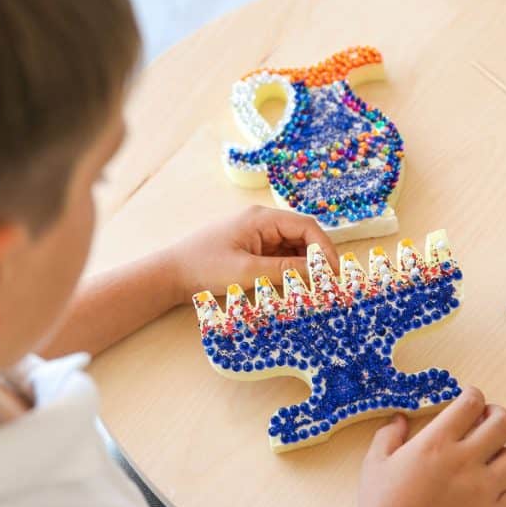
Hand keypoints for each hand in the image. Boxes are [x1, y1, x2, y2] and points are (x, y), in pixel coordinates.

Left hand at [162, 205, 338, 301]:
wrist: (171, 273)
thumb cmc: (204, 267)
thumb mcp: (247, 272)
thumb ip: (284, 270)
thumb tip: (318, 272)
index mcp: (261, 218)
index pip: (306, 226)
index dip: (324, 248)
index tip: (334, 272)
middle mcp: (261, 221)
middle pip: (302, 235)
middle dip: (316, 258)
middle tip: (328, 284)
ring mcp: (256, 234)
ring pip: (292, 247)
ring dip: (303, 266)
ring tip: (313, 288)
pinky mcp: (250, 248)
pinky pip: (279, 255)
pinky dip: (289, 269)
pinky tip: (293, 286)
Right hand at [350, 388, 505, 506]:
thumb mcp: (374, 463)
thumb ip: (390, 435)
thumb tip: (401, 419)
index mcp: (436, 443)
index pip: (470, 403)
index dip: (473, 394)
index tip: (469, 397)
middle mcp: (465, 462)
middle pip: (503, 424)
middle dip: (497, 415)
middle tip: (486, 420)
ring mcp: (484, 491)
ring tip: (492, 456)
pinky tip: (491, 489)